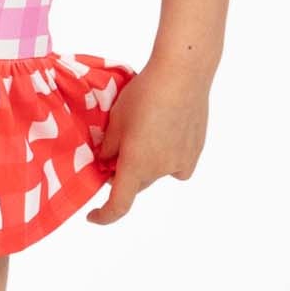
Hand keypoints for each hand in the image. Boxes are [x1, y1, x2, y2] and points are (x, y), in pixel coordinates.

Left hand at [86, 57, 209, 225]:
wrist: (183, 74)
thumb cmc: (144, 94)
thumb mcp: (115, 120)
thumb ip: (108, 149)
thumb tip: (106, 164)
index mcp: (136, 165)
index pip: (119, 205)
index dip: (104, 215)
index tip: (93, 215)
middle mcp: (160, 170)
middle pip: (137, 183)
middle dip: (124, 173)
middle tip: (116, 149)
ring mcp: (181, 162)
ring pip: (157, 173)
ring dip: (147, 163)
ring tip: (146, 130)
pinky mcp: (195, 151)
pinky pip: (176, 165)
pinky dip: (167, 157)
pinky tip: (166, 134)